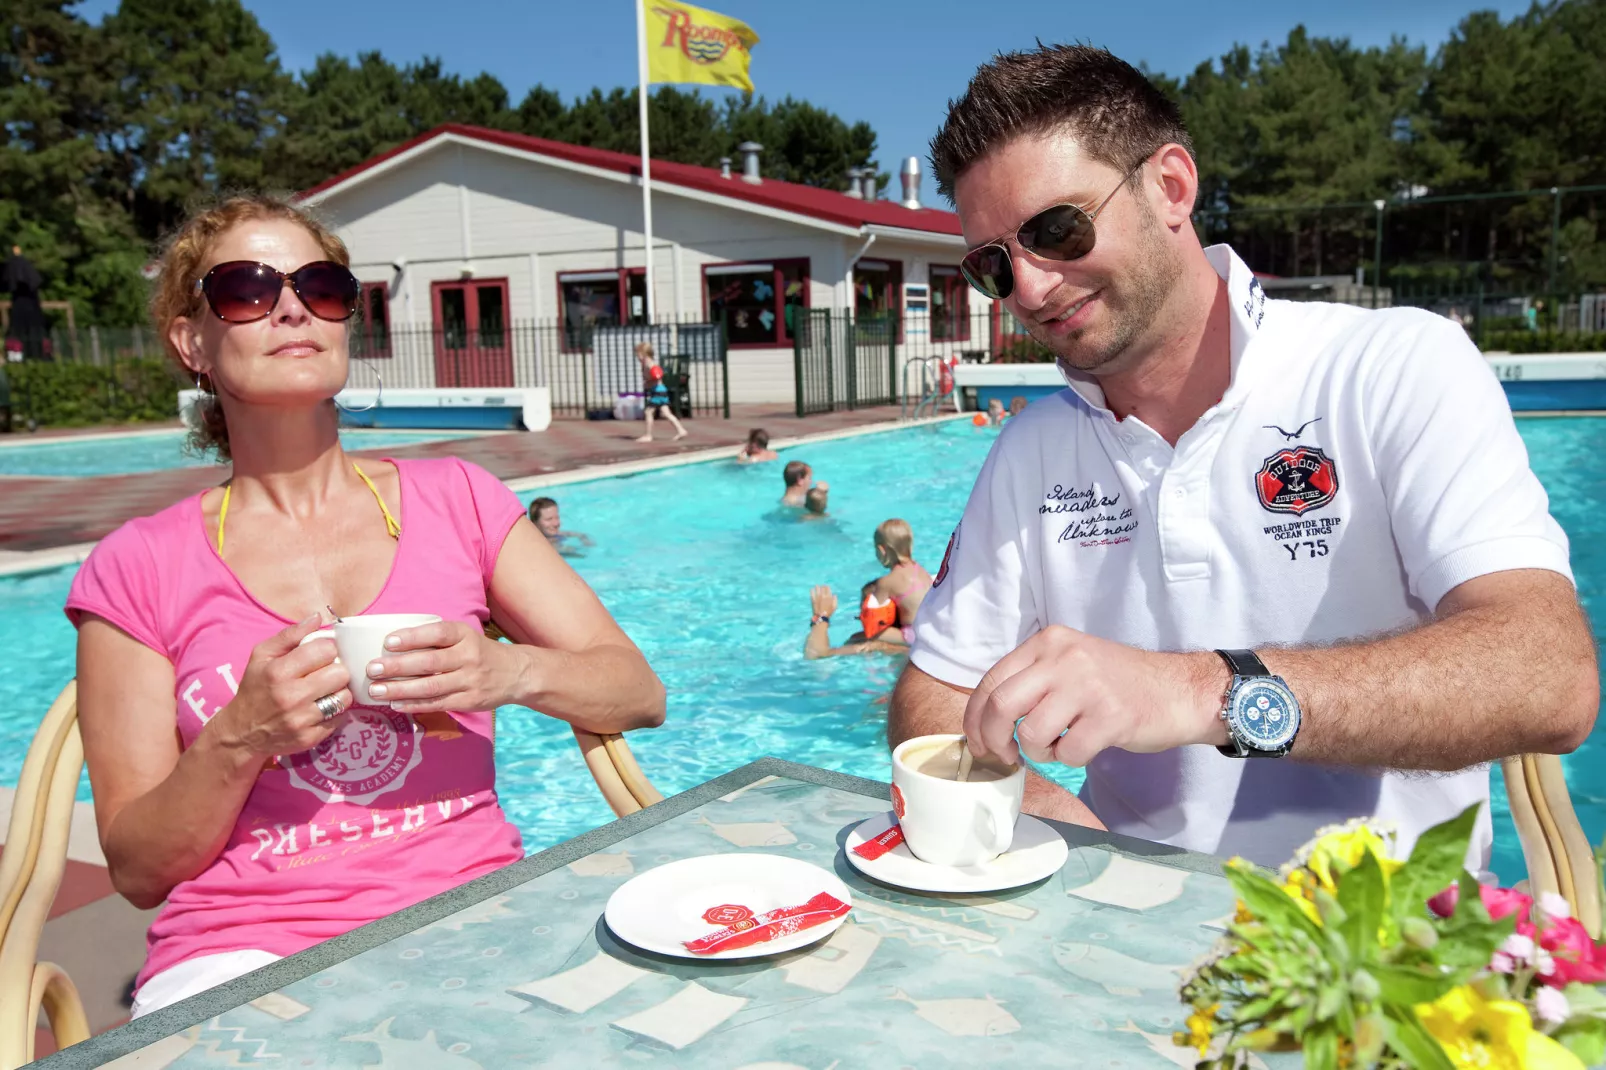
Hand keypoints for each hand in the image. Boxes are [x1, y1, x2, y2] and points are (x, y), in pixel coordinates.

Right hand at [212, 615, 351, 757]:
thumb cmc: (255, 688)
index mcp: (278, 672)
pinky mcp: (310, 738)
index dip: (328, 649)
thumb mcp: (262, 656)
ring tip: (326, 690)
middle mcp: (290, 697)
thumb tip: (317, 617)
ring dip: (339, 691)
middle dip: (336, 670)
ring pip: (345, 697)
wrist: (242, 732)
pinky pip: (340, 718)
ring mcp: (301, 720)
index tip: (322, 654)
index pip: (325, 650)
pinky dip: (336, 712)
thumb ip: (290, 635)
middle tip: (326, 673)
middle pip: (340, 673)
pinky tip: (322, 707)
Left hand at [364, 620, 531, 713]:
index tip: (388, 642)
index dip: (412, 637)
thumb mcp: (464, 637)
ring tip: (376, 690)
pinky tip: (395, 704)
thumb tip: (390, 645)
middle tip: (373, 669)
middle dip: (398, 666)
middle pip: (430, 662)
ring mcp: (470, 681)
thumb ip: (436, 640)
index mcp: (465, 635)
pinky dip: (414, 704)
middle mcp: (469, 657)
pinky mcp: (469, 701)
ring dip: (400, 689)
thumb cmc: (478, 652)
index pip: (437, 633)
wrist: (515, 673)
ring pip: (431, 686)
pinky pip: (437, 704)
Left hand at [810, 585, 837, 619]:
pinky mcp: (813, 600)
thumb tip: (834, 595)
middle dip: (822, 586)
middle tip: (822, 586)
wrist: (821, 617)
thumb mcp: (835, 607)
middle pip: (822, 588)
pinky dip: (812, 591)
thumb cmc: (829, 612)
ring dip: (817, 587)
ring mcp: (818, 598)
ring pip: (817, 589)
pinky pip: (812, 594)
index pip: (827, 589)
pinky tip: (812, 589)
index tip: (826, 586)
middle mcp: (823, 596)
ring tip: (817, 586)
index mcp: (829, 597)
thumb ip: (835, 600)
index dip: (827, 587)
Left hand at [962, 625, 1227, 767]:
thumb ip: (1031, 680)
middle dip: (992, 739)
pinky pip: (1067, 752)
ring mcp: (1088, 685)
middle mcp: (1064, 657)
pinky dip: (1069, 759)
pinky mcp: (1111, 717)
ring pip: (1031, 733)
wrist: (1179, 689)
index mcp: (1048, 642)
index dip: (975, 718)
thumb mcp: (1070, 663)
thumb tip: (985, 717)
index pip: (991, 681)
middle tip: (1004, 756)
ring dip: (1039, 752)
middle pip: (1001, 706)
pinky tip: (1085, 746)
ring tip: (1059, 744)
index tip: (978, 741)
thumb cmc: (1118, 683)